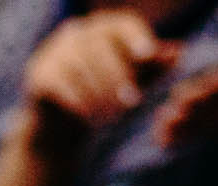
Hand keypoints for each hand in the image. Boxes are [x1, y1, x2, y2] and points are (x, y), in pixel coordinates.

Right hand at [22, 13, 181, 139]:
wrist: (59, 129)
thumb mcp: (131, 82)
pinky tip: (88, 118)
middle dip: (118, 76)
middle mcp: (75, 33)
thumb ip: (153, 67)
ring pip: (79, 66)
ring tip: (111, 118)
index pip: (121, 25)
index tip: (148, 55)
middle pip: (100, 46)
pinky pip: (60, 84)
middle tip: (132, 103)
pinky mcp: (37, 74)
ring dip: (99, 94)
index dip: (136, 38)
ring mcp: (53, 51)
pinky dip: (78, 102)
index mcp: (101, 29)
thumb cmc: (102, 99)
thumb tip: (180, 52)